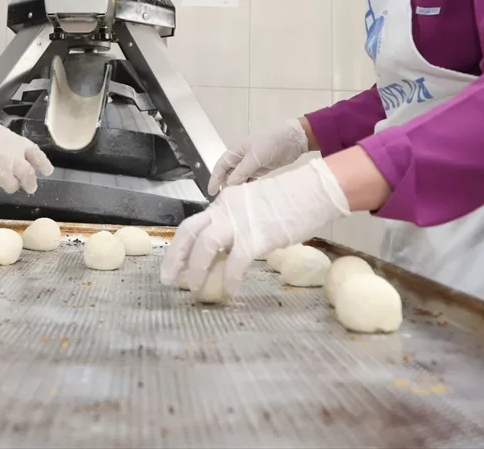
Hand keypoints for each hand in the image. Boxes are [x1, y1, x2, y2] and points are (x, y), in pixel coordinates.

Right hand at [0, 104, 53, 194]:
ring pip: (10, 186)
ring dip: (6, 184)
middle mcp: (13, 159)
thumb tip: (11, 157)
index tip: (47, 170)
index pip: (37, 156)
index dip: (43, 164)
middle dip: (30, 184)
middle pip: (28, 177)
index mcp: (16, 142)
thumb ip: (7, 146)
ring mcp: (0, 173)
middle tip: (29, 187)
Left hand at [161, 158, 349, 296]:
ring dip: (195, 269)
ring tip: (194, 288)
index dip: (180, 246)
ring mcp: (240, 222)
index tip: (174, 263)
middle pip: (189, 231)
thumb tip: (227, 248)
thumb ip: (238, 224)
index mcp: (224, 202)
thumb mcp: (254, 207)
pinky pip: (235, 262)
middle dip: (175, 256)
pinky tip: (229, 291)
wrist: (314, 191)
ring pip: (205, 245)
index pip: (194, 224)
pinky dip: (229, 279)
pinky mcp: (256, 237)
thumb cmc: (291, 201)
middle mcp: (225, 209)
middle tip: (169, 279)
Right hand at [208, 119, 309, 194]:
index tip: (211, 192)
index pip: (220, 166)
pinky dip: (247, 187)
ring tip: (234, 201)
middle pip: (228, 174)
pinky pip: (250, 180)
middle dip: (224, 185)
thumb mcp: (254, 157)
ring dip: (236, 188)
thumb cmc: (271, 143)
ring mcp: (251, 164)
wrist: (293, 140)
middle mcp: (241, 158)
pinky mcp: (261, 170)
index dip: (214, 179)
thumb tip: (229, 184)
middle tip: (223, 200)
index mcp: (236, 151)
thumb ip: (242, 171)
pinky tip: (247, 195)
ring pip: (239, 178)